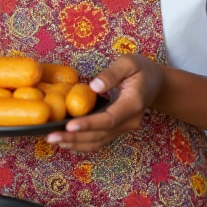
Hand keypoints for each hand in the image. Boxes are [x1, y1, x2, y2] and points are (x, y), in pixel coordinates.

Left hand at [46, 54, 163, 152]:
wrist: (155, 82)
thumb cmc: (141, 69)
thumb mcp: (129, 62)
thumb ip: (112, 74)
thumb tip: (94, 87)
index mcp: (133, 103)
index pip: (109, 119)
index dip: (88, 124)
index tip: (69, 126)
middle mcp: (130, 120)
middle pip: (100, 135)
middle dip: (75, 138)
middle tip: (50, 137)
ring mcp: (124, 127)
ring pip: (99, 142)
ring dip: (75, 144)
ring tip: (52, 140)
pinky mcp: (117, 129)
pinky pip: (99, 140)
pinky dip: (81, 142)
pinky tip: (65, 140)